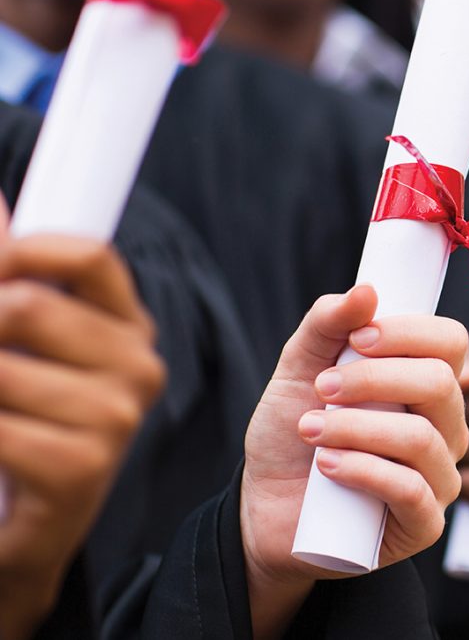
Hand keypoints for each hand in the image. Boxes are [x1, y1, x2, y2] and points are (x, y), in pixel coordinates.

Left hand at [0, 234, 164, 639]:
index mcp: (127, 327)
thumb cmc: (19, 428)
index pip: (90, 255)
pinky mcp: (83, 468)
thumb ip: (10, 277)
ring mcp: (117, 418)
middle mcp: (137, 367)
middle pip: (29, 306)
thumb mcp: (17, 348)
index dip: (21, 249)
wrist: (19, 536)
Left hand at [240, 286, 468, 638]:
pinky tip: (326, 466)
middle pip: (441, 383)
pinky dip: (363, 471)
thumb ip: (327, 325)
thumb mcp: (299, 370)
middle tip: (321, 388)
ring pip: (421, 439)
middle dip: (374, 378)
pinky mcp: (425, 524)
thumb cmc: (293, 434)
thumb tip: (367, 290)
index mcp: (427, 384)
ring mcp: (440, 477)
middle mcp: (445, 428)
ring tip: (309, 430)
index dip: (410, 332)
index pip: (450, 342)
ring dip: (356, 427)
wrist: (266, 509)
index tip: (359, 336)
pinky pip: (411, 491)